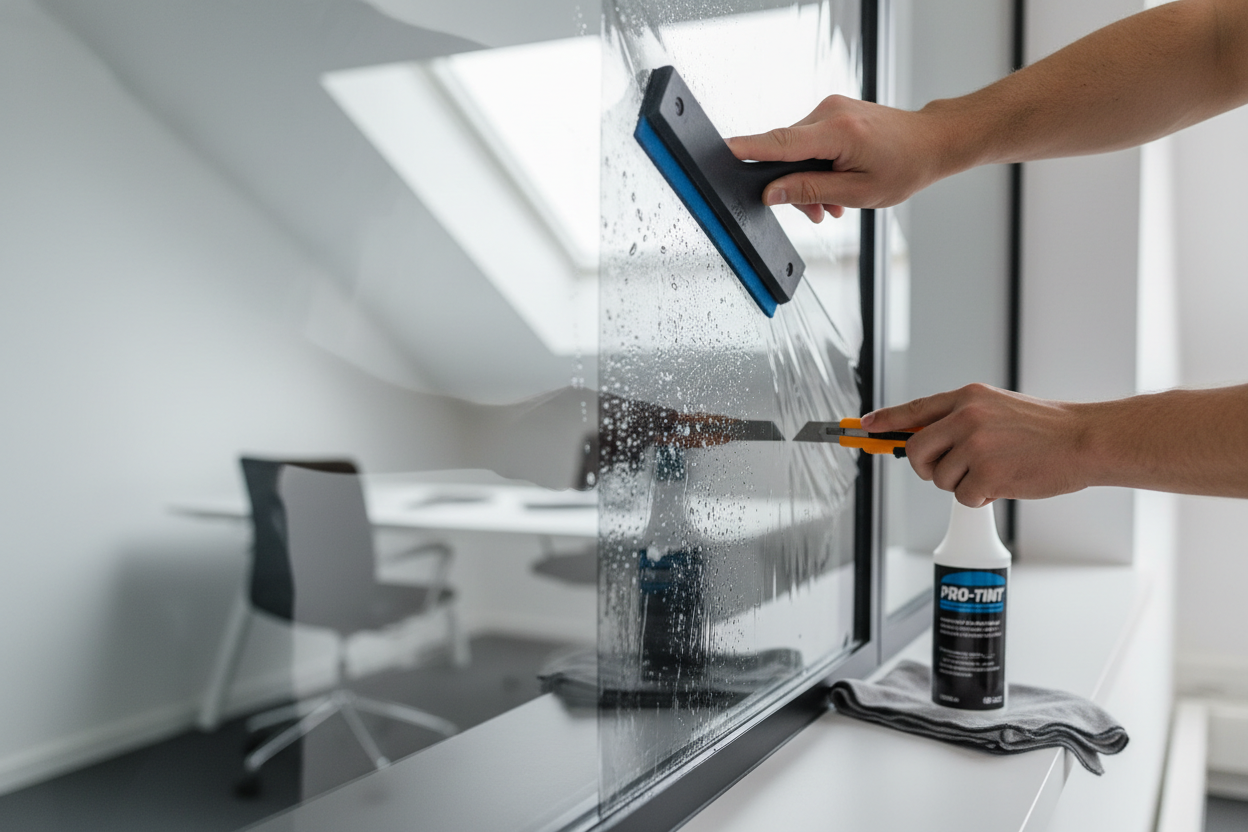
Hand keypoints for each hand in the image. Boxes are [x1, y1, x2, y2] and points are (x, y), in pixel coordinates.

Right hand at [725, 95, 951, 222]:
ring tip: (833, 204)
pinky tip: (835, 184)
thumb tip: (771, 193)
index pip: (780, 142)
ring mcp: (830, 108)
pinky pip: (809, 142)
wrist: (931, 142)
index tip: (722, 150)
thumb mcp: (857, 192)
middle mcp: (829, 112)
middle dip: (793, 185)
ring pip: (796, 150)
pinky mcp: (832, 112)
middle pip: (785, 151)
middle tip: (818, 212)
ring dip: (807, 179)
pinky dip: (816, 165)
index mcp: (838, 131)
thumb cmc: (904, 167)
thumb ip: (809, 191)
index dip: (747, 148)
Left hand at [862, 383, 1091, 506]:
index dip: (886, 421)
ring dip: (962, 484)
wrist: (1084, 441)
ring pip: (941, 479)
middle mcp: (966, 417)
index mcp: (968, 398)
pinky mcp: (987, 474)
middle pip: (917, 451)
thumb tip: (922, 442)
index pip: (915, 410)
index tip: (866, 427)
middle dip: (927, 467)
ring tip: (995, 471)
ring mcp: (975, 446)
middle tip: (951, 471)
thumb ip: (960, 420)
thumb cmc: (1044, 430)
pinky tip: (1004, 483)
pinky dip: (980, 497)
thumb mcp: (997, 409)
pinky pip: (963, 497)